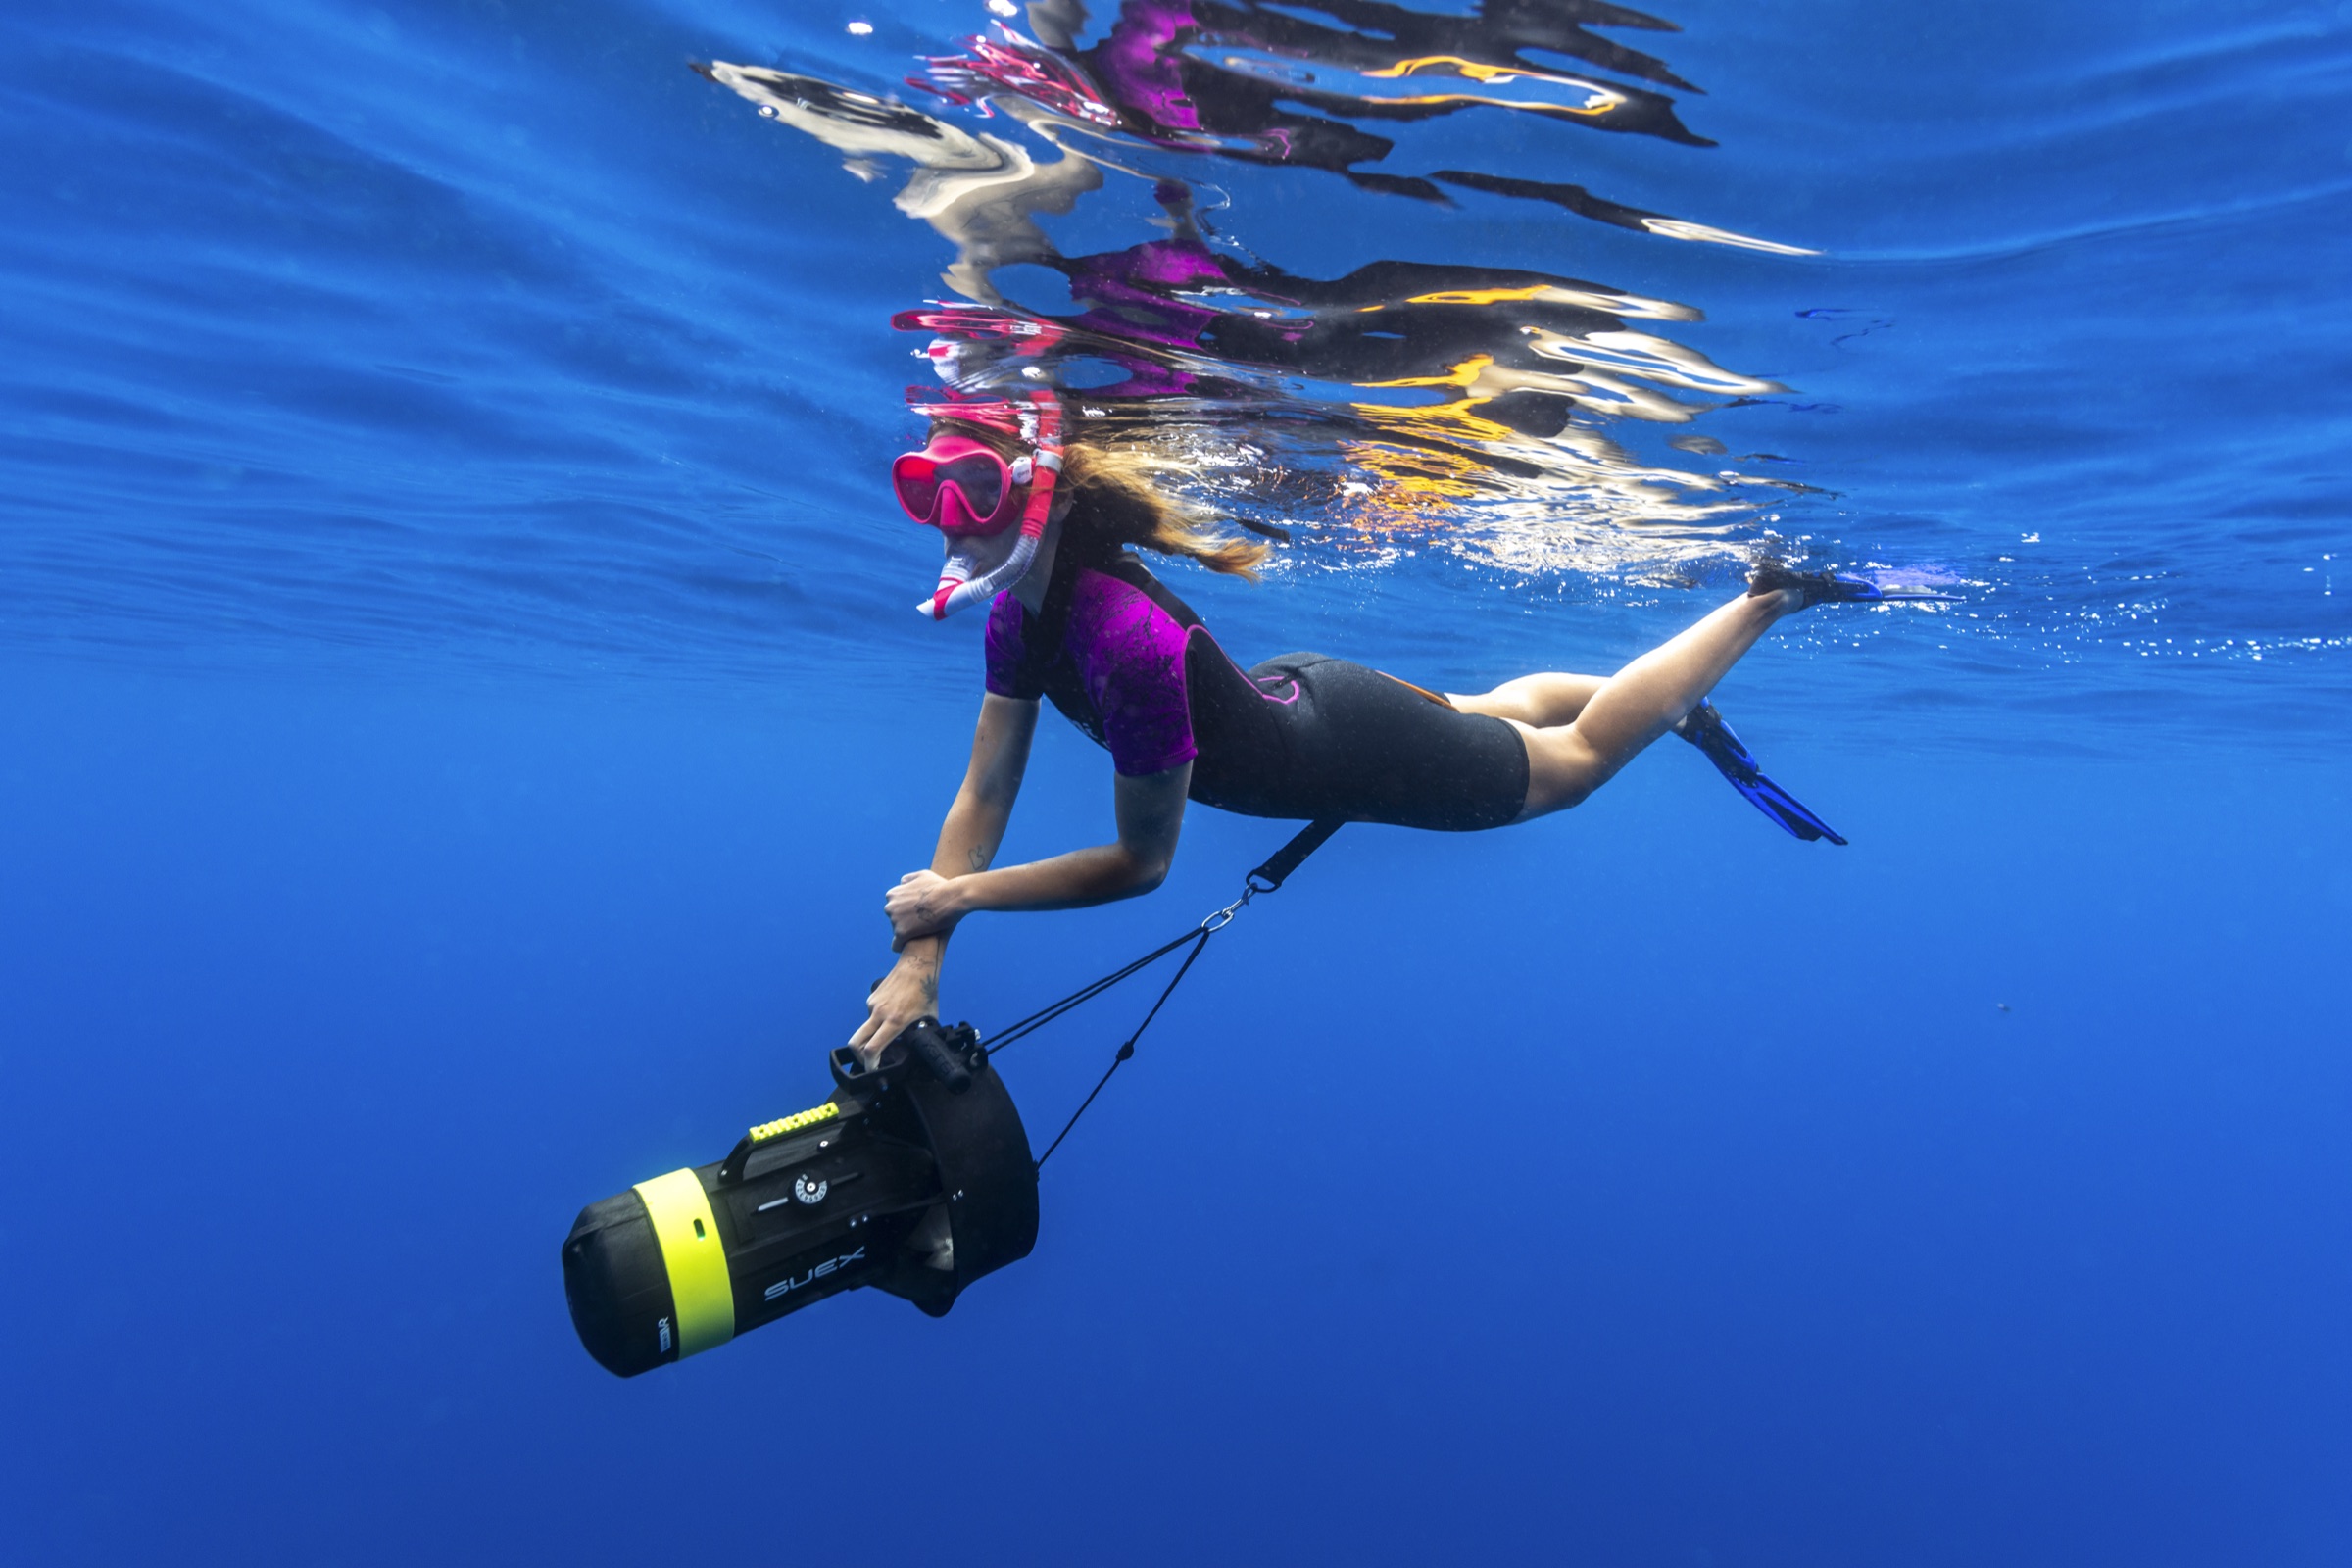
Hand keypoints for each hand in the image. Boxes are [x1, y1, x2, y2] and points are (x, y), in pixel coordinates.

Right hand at [850, 951, 937, 1066]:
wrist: (917, 966)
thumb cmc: (925, 991)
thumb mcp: (928, 1018)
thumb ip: (920, 1034)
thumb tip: (916, 1047)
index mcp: (895, 1021)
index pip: (873, 1049)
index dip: (870, 1064)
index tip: (873, 1070)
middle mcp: (880, 1014)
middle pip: (856, 1043)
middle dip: (860, 1057)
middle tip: (870, 1061)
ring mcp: (873, 1005)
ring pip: (866, 1029)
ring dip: (873, 1036)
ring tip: (890, 1032)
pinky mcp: (872, 998)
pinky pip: (871, 1016)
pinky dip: (877, 1022)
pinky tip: (891, 1015)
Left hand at [884, 869, 967, 949]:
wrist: (952, 898)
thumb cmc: (940, 886)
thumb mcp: (923, 876)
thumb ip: (909, 879)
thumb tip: (902, 883)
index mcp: (893, 894)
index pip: (893, 906)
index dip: (906, 910)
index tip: (917, 913)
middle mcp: (890, 906)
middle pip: (893, 918)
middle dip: (904, 921)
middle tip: (921, 923)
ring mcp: (894, 920)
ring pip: (897, 931)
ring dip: (907, 933)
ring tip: (922, 933)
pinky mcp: (901, 933)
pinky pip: (896, 945)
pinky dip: (901, 947)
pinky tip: (909, 948)